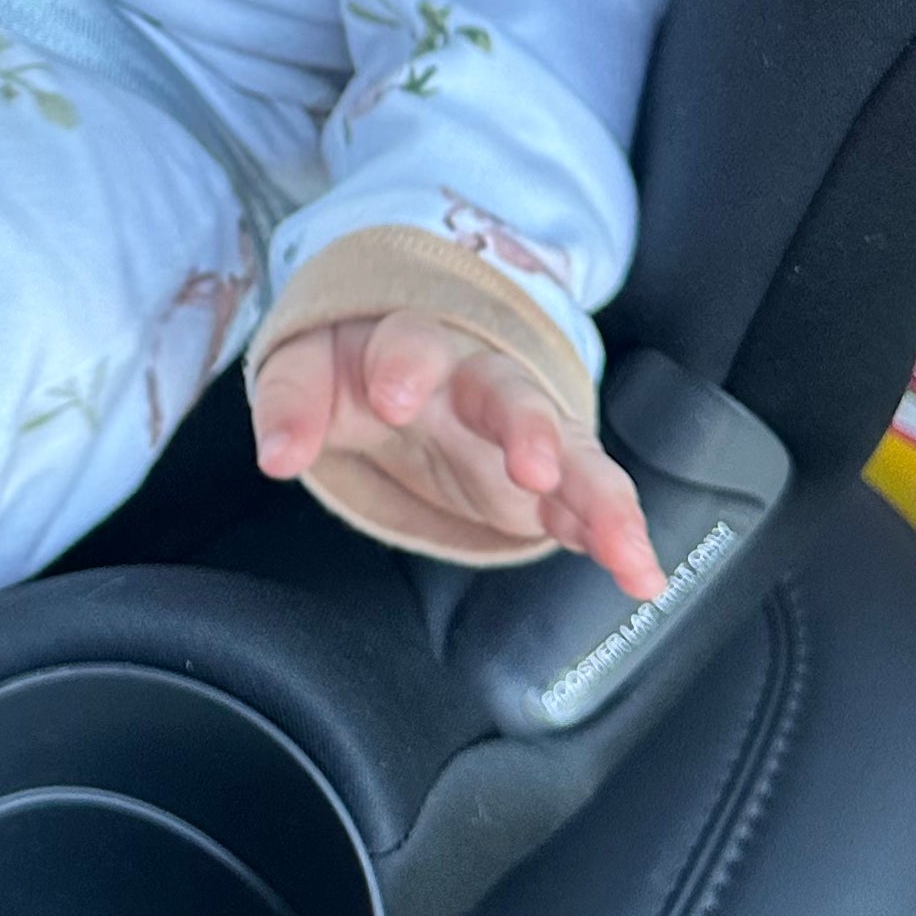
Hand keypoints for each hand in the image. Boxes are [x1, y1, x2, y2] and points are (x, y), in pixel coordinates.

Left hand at [250, 311, 664, 601]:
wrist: (402, 364)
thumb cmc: (354, 366)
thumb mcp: (308, 371)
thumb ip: (290, 404)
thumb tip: (274, 455)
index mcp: (411, 344)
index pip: (409, 344)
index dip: (403, 367)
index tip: (391, 397)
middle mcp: (479, 381)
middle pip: (510, 394)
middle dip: (527, 424)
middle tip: (534, 464)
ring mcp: (523, 430)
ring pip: (570, 451)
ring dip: (593, 491)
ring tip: (617, 539)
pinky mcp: (547, 482)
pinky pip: (589, 502)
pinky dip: (616, 534)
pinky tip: (641, 572)